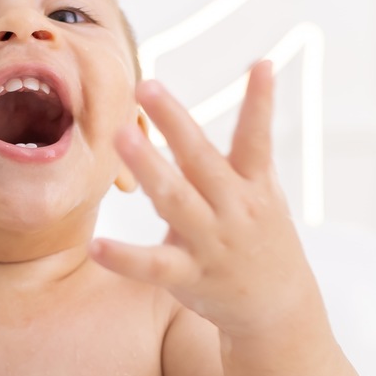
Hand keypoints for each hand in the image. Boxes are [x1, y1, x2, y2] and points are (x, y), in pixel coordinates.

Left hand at [91, 61, 315, 335]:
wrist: (279, 311)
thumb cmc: (261, 239)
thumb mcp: (262, 193)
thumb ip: (240, 153)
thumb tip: (226, 100)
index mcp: (253, 184)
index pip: (257, 137)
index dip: (261, 101)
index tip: (261, 63)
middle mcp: (235, 209)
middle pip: (202, 159)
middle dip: (175, 121)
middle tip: (147, 85)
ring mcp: (213, 242)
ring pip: (176, 201)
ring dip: (149, 167)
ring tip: (121, 136)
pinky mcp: (191, 276)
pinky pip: (153, 266)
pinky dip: (125, 257)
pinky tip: (96, 246)